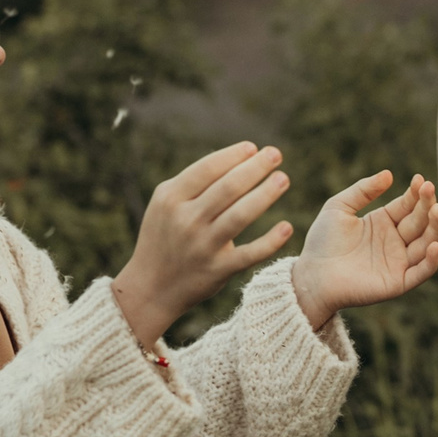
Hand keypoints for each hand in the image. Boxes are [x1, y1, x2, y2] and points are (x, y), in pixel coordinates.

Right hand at [112, 142, 294, 348]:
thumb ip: (194, 182)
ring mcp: (202, 246)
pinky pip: (248, 254)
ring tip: (283, 178)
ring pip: (240, 215)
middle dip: (255, 167)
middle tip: (276, 154)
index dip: (233, 155)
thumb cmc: (165, 236)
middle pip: (227, 188)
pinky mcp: (217, 270)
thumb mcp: (166, 204)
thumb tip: (238, 158)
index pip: (207, 169)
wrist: (150, 288)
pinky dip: (270, 242)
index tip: (253, 148)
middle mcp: (186, 221)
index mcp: (171, 199)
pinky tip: (287, 227)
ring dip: (265, 194)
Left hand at [290, 170, 437, 332]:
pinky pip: (421, 271)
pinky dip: (431, 259)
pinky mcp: (398, 282)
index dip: (416, 193)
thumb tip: (389, 174)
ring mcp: (399, 262)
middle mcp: (395, 241)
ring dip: (435, 227)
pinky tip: (434, 244)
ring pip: (426, 243)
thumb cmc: (322, 242)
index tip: (419, 180)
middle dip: (427, 205)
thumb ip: (363, 190)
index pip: (408, 205)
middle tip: (428, 189)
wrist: (312, 275)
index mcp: (383, 222)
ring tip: (436, 210)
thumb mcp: (338, 207)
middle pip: (420, 221)